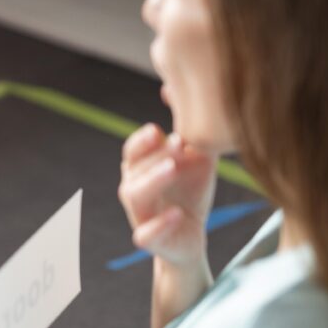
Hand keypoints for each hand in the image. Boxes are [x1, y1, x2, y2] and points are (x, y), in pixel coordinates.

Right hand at [117, 123, 217, 266]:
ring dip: (152, 180)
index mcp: (141, 169)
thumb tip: (170, 88)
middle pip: (133, 169)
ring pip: (134, 195)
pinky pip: (145, 233)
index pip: (133, 150)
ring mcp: (139, 215)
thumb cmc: (189, 192)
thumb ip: (187, 128)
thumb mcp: (195, 157)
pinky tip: (177, 213)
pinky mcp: (150, 240)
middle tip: (177, 142)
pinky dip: (159, 224)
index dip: (143, 141)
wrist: (192, 237)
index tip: (158, 129)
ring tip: (173, 168)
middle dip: (154, 155)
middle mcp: (134, 189)